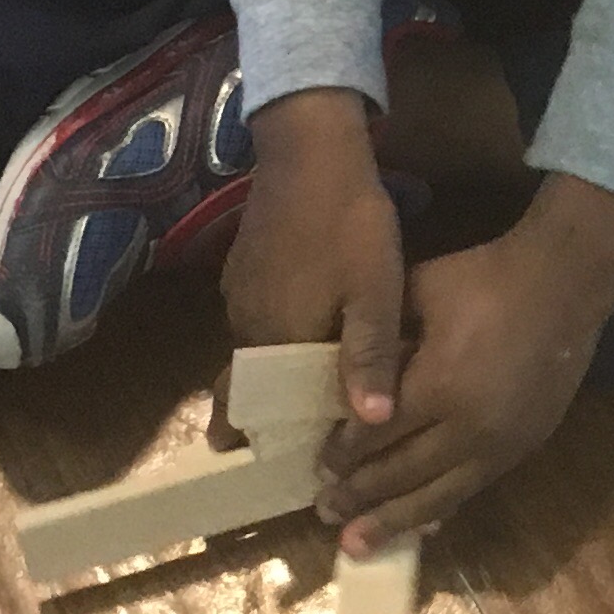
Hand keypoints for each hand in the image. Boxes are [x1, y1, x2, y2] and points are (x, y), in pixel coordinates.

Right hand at [220, 86, 411, 435]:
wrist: (310, 148)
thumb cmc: (348, 223)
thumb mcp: (375, 291)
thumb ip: (371, 356)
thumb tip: (370, 425)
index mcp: (271, 338)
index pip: (253, 406)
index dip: (262, 436)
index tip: (271, 465)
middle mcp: (243, 323)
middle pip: (248, 383)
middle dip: (262, 412)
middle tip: (280, 439)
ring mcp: (238, 292)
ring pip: (252, 348)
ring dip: (269, 373)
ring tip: (299, 393)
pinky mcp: (243, 265)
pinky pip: (256, 318)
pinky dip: (273, 337)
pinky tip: (303, 332)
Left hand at [319, 174, 613, 552]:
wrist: (566, 282)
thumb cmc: (485, 278)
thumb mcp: (419, 293)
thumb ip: (379, 340)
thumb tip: (338, 379)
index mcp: (439, 385)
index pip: (376, 434)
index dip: (342, 454)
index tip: (317, 468)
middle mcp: (469, 427)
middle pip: (402, 473)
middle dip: (359, 496)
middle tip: (324, 514)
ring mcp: (500, 443)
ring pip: (438, 495)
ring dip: (395, 521)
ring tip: (358, 546)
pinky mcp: (523, 447)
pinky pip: (473, 489)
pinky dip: (441, 509)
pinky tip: (420, 526)